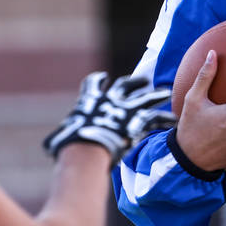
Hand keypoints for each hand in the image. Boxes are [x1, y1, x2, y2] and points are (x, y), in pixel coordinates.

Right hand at [43, 73, 174, 163]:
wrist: (87, 148)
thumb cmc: (69, 145)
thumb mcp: (60, 139)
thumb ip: (59, 140)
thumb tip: (51, 148)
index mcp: (90, 101)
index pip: (92, 84)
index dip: (97, 81)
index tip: (102, 77)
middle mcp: (109, 100)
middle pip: (124, 86)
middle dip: (134, 82)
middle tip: (143, 81)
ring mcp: (125, 109)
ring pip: (145, 98)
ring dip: (155, 95)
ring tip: (165, 93)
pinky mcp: (137, 121)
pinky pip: (155, 119)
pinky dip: (164, 119)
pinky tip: (174, 121)